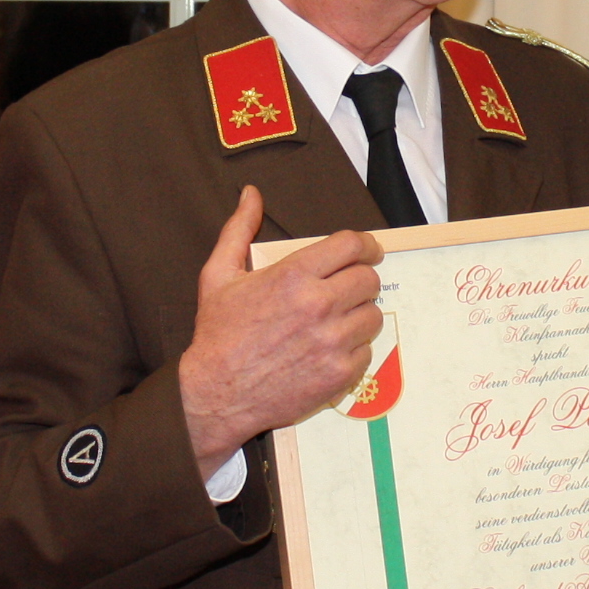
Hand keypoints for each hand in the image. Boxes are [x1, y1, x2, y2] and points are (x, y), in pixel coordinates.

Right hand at [179, 186, 385, 466]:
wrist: (215, 394)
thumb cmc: (217, 334)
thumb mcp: (219, 274)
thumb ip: (239, 229)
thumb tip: (251, 194)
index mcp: (293, 276)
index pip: (352, 245)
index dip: (366, 244)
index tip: (368, 250)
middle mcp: (318, 306)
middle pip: (368, 278)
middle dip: (361, 279)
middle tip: (348, 287)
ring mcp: (332, 342)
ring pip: (372, 315)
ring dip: (359, 314)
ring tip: (337, 320)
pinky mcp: (339, 374)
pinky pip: (366, 351)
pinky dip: (353, 350)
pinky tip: (330, 349)